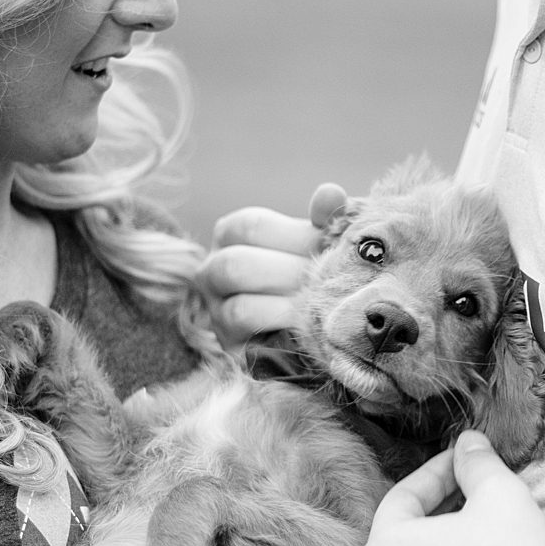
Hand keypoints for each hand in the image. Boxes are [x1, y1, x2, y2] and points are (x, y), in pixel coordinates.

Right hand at [193, 183, 347, 347]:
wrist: (316, 324)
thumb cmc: (314, 269)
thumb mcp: (318, 240)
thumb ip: (323, 218)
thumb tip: (329, 194)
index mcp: (231, 235)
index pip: (252, 226)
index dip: (295, 236)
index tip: (332, 246)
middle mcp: (212, 273)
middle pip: (236, 266)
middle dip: (290, 274)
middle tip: (329, 280)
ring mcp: (217, 315)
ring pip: (239, 309)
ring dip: (287, 308)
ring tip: (322, 305)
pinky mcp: (232, 351)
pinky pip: (251, 347)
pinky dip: (284, 337)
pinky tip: (313, 330)